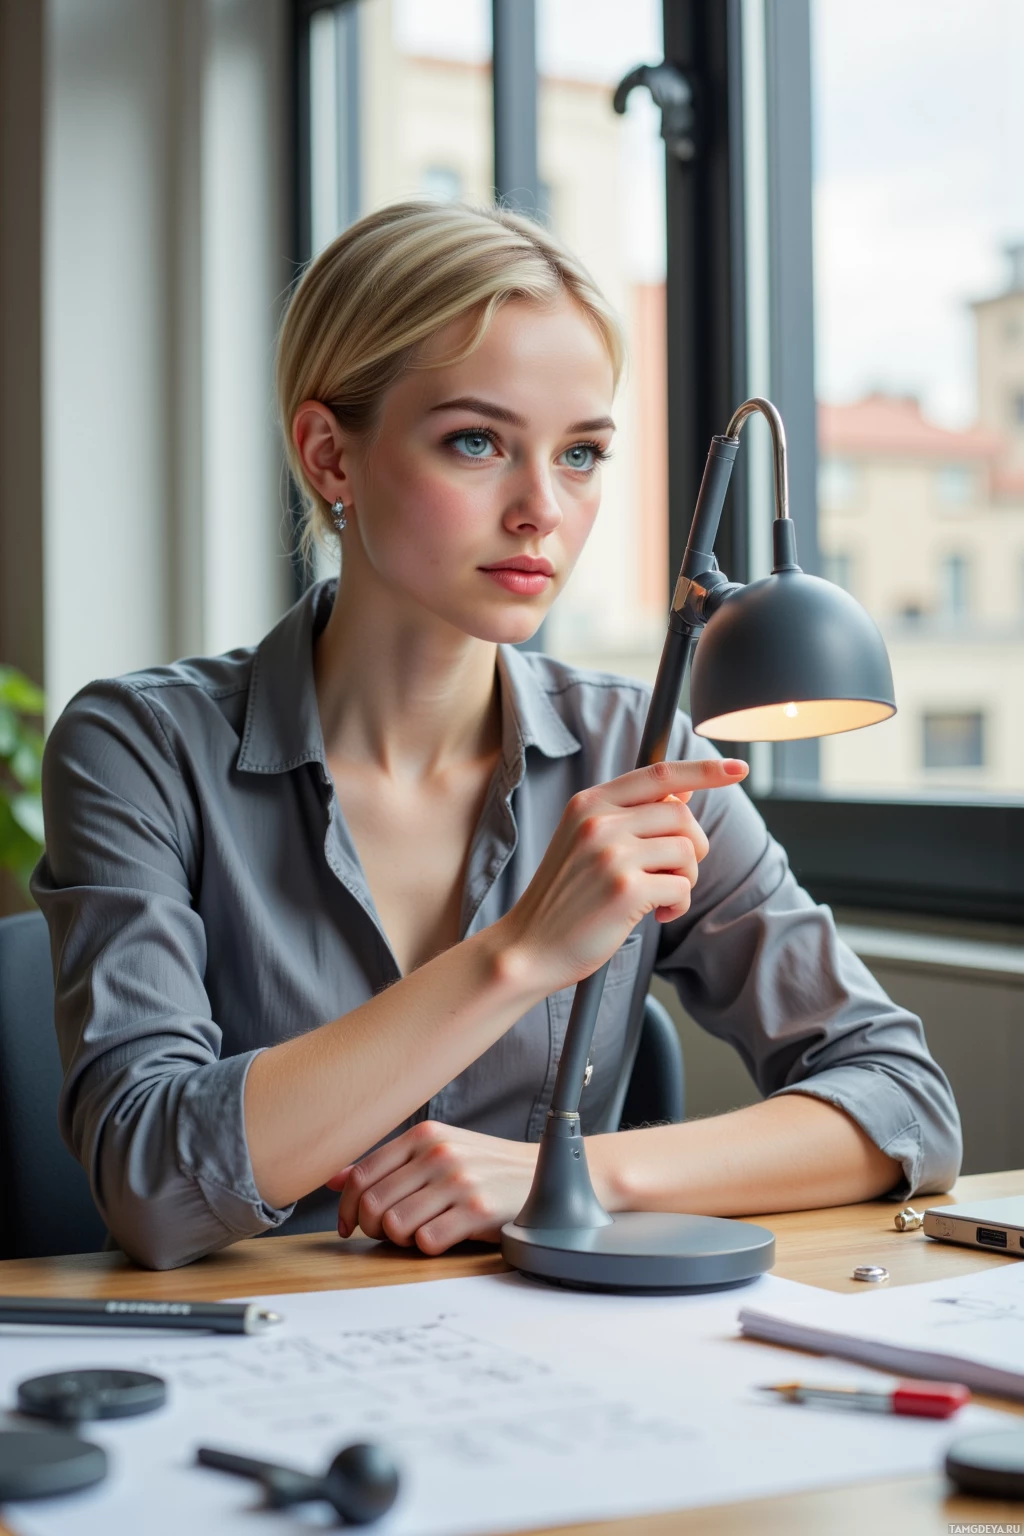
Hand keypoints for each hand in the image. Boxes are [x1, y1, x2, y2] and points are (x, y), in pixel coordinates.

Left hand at [328, 1122, 541, 1254]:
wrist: (540, 1174)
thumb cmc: (482, 1167)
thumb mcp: (436, 1150)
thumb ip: (388, 1164)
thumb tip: (334, 1179)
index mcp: (423, 1134)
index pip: (361, 1175)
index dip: (347, 1207)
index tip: (349, 1226)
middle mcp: (437, 1153)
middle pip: (372, 1204)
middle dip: (371, 1228)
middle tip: (388, 1234)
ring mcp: (458, 1180)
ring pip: (394, 1225)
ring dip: (400, 1239)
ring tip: (420, 1231)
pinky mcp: (477, 1210)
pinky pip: (426, 1242)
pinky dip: (428, 1247)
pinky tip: (444, 1237)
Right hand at [501, 756, 746, 991]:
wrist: (528, 947)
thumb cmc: (564, 898)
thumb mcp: (585, 842)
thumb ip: (631, 815)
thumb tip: (683, 791)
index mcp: (589, 803)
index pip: (658, 774)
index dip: (703, 770)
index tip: (738, 769)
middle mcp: (599, 821)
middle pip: (682, 816)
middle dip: (692, 848)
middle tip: (673, 874)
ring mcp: (611, 854)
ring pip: (687, 851)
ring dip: (686, 879)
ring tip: (659, 897)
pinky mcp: (626, 890)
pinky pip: (682, 887)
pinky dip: (678, 905)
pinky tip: (655, 915)